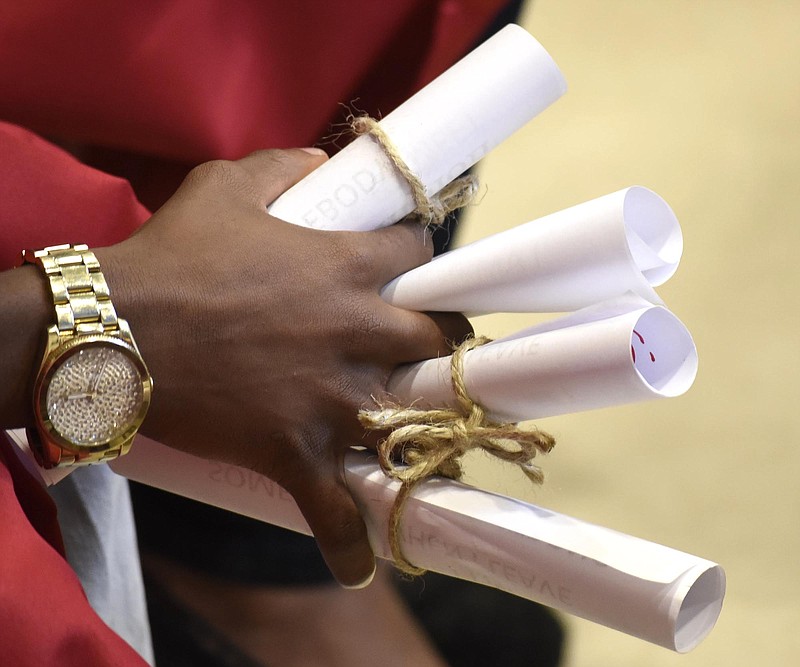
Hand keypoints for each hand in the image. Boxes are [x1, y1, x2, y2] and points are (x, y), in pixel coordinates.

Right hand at [98, 149, 469, 586]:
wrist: (108, 330)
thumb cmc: (168, 256)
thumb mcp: (223, 187)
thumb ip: (281, 167)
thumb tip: (321, 157)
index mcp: (346, 266)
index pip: (420, 250)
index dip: (422, 255)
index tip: (415, 267)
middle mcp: (354, 331)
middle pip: (440, 338)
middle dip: (444, 342)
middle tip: (428, 351)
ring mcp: (329, 396)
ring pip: (410, 422)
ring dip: (421, 433)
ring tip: (422, 438)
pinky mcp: (292, 449)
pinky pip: (334, 508)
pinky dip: (350, 541)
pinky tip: (359, 565)